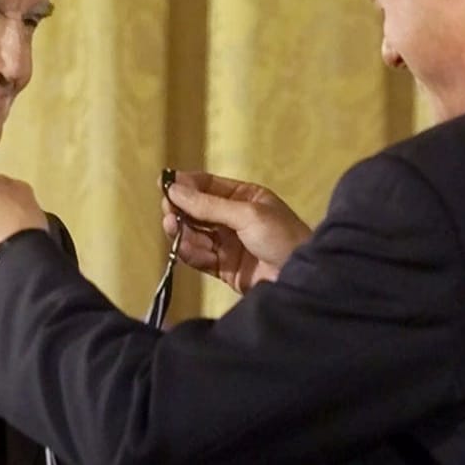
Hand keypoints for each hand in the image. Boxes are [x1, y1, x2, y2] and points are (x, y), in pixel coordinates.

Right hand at [162, 170, 311, 293]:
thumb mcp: (247, 215)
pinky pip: (200, 257)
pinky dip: (189, 252)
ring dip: (181, 230)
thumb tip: (174, 188)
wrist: (301, 279)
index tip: (164, 184)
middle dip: (180, 209)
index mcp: (245, 198)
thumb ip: (209, 205)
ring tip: (171, 226)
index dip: (186, 185)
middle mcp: (234, 219)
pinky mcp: (225, 268)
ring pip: (195, 234)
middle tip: (167, 210)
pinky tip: (182, 247)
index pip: (209, 186)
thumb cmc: (283, 238)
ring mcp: (229, 244)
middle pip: (197, 211)